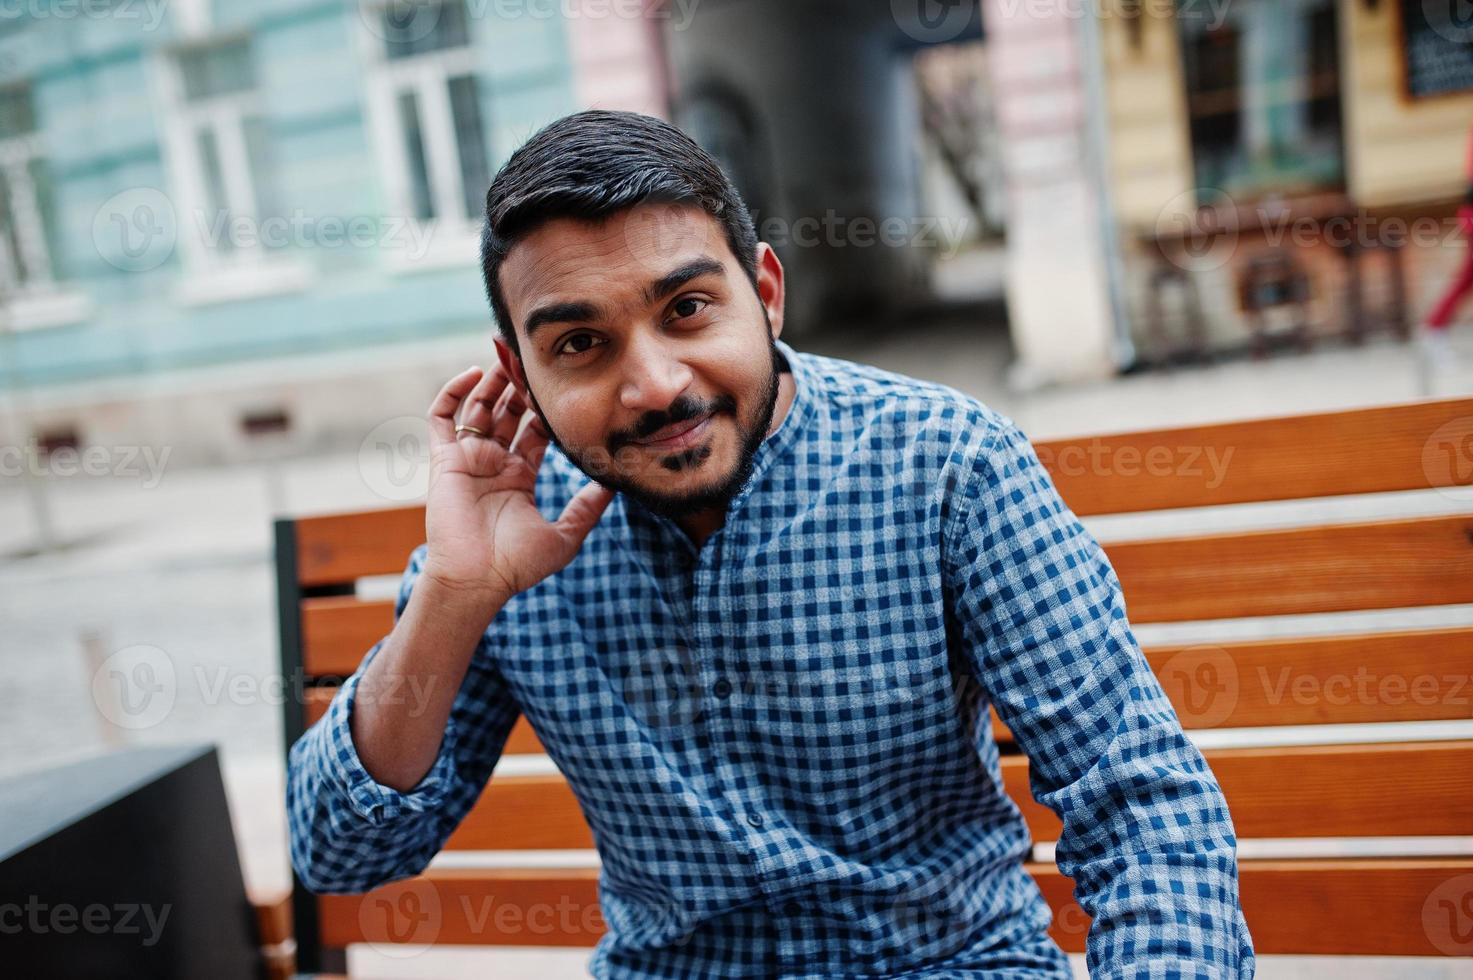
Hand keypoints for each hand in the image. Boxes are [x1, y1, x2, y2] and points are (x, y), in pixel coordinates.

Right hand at [421, 364, 614, 602]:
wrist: (475, 581)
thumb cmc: (516, 565)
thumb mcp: (565, 534)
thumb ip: (588, 507)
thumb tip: (617, 483)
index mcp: (520, 477)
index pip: (535, 430)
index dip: (547, 407)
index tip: (564, 386)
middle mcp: (494, 464)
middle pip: (508, 412)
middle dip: (520, 384)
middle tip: (534, 357)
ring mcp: (468, 460)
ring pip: (479, 407)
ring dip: (493, 380)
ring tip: (508, 355)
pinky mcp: (444, 459)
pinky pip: (442, 417)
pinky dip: (454, 392)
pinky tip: (474, 373)